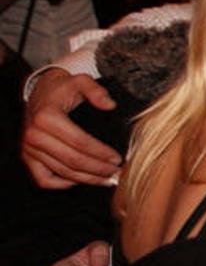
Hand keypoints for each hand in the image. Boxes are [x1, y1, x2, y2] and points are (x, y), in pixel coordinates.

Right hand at [22, 69, 119, 188]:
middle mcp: (34, 135)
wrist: (40, 92)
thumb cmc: (63, 88)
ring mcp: (29, 149)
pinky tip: (81, 180)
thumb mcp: (81, 81)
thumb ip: (97, 91)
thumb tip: (111, 105)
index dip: (101, 153)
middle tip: (117, 173)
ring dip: (87, 179)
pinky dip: (63, 183)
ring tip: (107, 180)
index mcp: (47, 117)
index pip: (79, 142)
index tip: (118, 158)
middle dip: (98, 170)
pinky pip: (44, 179)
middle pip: (72, 161)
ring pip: (61, 172)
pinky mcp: (27, 158)